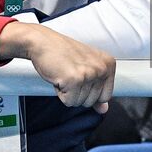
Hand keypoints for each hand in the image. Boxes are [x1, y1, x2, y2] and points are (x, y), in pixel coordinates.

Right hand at [0, 23, 114, 111]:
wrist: (43, 42)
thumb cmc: (63, 52)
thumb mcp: (85, 67)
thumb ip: (97, 89)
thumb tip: (104, 109)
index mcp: (108, 64)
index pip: (106, 96)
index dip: (89, 93)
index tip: (81, 78)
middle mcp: (102, 68)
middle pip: (92, 101)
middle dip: (77, 93)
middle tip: (70, 74)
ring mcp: (88, 74)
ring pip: (79, 102)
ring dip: (68, 92)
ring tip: (64, 74)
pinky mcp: (74, 80)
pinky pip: (69, 101)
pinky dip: (61, 93)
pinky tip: (59, 77)